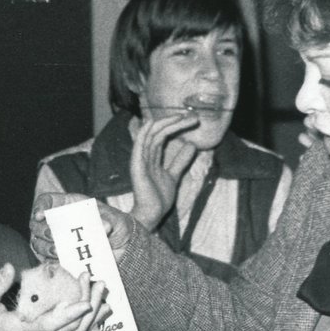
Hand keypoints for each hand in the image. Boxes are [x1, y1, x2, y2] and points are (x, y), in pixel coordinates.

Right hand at [0, 263, 100, 330]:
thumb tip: (9, 267)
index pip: (52, 324)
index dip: (72, 312)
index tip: (86, 298)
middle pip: (72, 328)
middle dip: (90, 305)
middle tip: (99, 284)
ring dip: (92, 315)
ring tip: (101, 294)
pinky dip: (87, 327)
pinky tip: (95, 313)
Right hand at [30, 192, 137, 260]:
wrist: (123, 248)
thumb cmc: (117, 226)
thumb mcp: (115, 220)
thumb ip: (108, 221)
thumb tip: (105, 227)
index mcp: (68, 205)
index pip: (46, 201)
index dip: (40, 206)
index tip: (40, 215)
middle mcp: (59, 222)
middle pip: (36, 224)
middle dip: (41, 230)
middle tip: (51, 236)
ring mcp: (57, 240)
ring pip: (38, 243)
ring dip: (44, 247)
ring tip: (56, 252)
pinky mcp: (60, 257)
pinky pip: (47, 260)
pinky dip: (50, 261)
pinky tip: (58, 262)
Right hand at [129, 113, 199, 230]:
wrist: (152, 214)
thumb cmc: (159, 198)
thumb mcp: (174, 175)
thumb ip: (180, 161)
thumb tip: (192, 146)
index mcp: (152, 157)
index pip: (164, 135)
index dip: (177, 126)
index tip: (193, 120)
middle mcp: (145, 155)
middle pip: (159, 132)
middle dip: (175, 122)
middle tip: (192, 116)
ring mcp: (140, 160)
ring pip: (151, 135)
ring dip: (166, 124)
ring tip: (181, 117)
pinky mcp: (136, 166)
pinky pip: (139, 146)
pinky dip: (143, 133)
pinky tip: (150, 122)